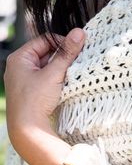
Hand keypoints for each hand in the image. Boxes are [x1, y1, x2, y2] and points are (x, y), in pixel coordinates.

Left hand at [4, 28, 84, 164]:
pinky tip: (65, 87)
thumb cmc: (35, 101)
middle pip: (46, 55)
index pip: (44, 41)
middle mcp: (19, 69)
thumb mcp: (54, 74)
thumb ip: (67, 53)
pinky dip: (56, 82)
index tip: (77, 47)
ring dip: (61, 71)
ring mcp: (24, 83)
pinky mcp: (30, 95)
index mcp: (19, 58)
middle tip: (78, 62)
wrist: (28, 130)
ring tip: (72, 76)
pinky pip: (46, 82)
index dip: (62, 42)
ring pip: (47, 70)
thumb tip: (79, 33)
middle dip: (63, 59)